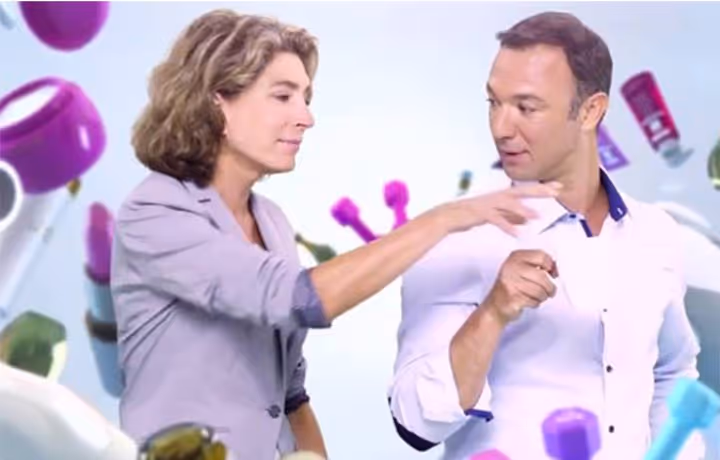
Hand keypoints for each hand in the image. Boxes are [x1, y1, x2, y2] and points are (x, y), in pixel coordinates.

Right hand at [432, 182, 561, 235]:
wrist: (449, 215)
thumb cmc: (471, 214)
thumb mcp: (495, 214)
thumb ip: (511, 217)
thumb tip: (526, 220)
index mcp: (501, 196)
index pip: (525, 190)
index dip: (542, 188)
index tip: (558, 187)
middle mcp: (497, 196)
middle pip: (522, 191)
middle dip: (539, 191)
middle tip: (556, 191)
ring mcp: (489, 204)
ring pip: (510, 204)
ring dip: (524, 210)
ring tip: (537, 216)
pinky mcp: (481, 213)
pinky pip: (497, 220)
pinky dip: (507, 226)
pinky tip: (517, 233)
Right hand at [483, 249, 558, 324]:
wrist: (495, 305)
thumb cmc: (512, 287)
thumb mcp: (522, 269)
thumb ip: (538, 264)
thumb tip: (556, 268)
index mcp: (515, 257)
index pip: (542, 256)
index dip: (551, 266)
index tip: (551, 273)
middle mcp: (511, 267)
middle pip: (543, 276)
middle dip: (550, 287)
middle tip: (549, 291)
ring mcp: (510, 282)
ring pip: (540, 290)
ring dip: (543, 297)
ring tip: (537, 297)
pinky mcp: (512, 297)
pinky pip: (534, 301)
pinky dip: (535, 303)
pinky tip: (529, 301)